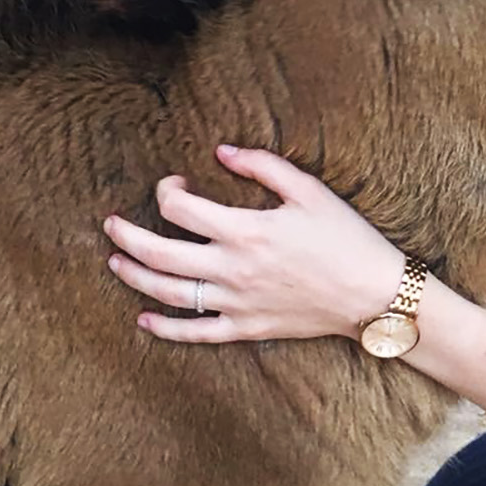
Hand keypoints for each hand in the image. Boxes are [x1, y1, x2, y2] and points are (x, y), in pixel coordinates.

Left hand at [104, 145, 404, 344]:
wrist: (374, 294)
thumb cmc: (346, 238)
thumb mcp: (310, 190)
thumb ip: (263, 166)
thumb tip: (221, 152)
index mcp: (245, 230)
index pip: (180, 209)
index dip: (167, 191)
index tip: (174, 183)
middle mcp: (232, 269)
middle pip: (158, 254)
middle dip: (126, 236)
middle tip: (111, 224)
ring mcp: (235, 303)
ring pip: (168, 293)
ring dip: (134, 276)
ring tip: (115, 263)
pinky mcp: (246, 328)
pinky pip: (195, 333)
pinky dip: (165, 328)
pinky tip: (145, 318)